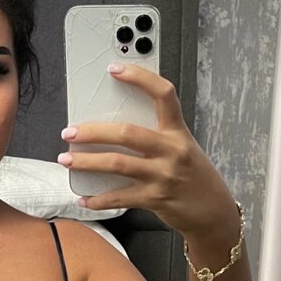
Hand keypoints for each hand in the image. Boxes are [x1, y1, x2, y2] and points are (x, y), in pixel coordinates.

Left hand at [56, 62, 237, 238]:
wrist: (213, 211)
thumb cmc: (194, 177)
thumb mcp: (182, 148)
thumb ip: (156, 136)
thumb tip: (113, 130)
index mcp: (177, 132)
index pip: (163, 94)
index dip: (139, 78)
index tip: (114, 69)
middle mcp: (171, 150)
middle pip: (127, 133)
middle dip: (93, 132)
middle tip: (70, 132)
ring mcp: (163, 175)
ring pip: (117, 164)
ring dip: (87, 162)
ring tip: (67, 159)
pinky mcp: (156, 199)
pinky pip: (120, 197)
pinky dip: (98, 199)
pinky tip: (84, 198)